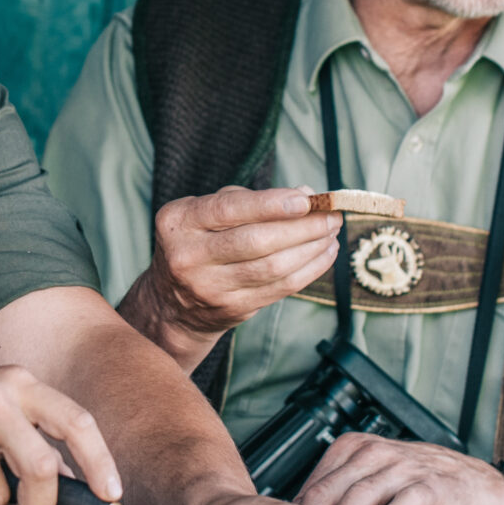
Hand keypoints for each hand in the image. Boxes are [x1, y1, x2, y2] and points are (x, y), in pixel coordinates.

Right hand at [119, 187, 340, 354]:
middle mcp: (189, 256)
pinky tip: (324, 254)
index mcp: (179, 222)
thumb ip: (248, 201)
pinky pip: (280, 289)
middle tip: (331, 216)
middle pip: (256, 242)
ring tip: (332, 233)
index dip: (270, 204)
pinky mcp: (232, 310)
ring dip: (311, 249)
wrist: (171, 303)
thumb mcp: (203, 214)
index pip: (228, 210)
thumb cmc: (197, 243)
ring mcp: (209, 288)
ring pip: (273, 268)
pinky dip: (309, 270)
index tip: (306, 199)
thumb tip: (304, 194)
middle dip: (302, 227)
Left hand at [294, 433, 503, 504]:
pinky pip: (407, 501)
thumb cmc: (422, 493)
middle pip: (334, 490)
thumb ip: (342, 499)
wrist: (482, 493)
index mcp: (356, 450)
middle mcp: (377, 453)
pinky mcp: (434, 486)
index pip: (316, 483)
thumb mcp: (376, 487)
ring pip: (364, 495)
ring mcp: (406, 467)